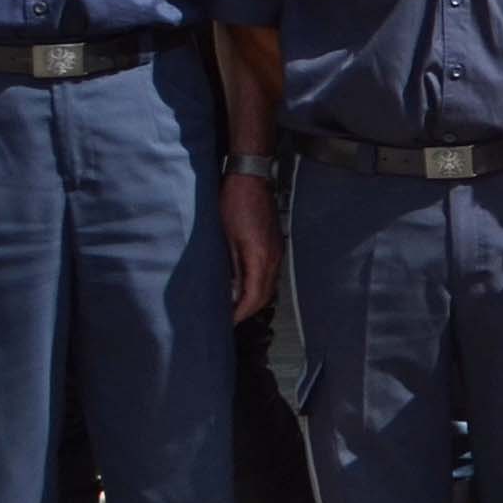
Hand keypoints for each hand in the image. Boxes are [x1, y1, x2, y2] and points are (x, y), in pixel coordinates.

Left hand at [222, 171, 278, 325]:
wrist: (251, 180)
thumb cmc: (233, 205)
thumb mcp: (226, 237)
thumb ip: (231, 266)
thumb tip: (230, 290)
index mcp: (260, 258)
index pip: (254, 296)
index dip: (241, 313)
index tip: (227, 322)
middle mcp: (273, 258)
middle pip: (265, 295)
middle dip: (248, 310)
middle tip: (229, 319)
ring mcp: (277, 252)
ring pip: (269, 285)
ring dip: (253, 298)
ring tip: (234, 305)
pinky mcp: (274, 245)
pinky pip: (269, 274)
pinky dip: (257, 285)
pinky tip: (243, 285)